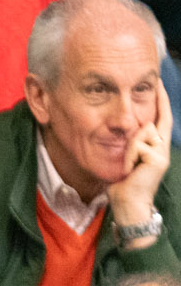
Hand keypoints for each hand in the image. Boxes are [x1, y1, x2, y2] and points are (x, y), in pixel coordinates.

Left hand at [109, 76, 172, 237]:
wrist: (128, 202)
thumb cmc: (122, 179)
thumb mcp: (125, 154)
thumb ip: (130, 139)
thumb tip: (124, 120)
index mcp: (156, 145)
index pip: (161, 117)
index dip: (161, 101)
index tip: (158, 84)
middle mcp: (163, 147)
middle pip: (150, 121)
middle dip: (141, 123)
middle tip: (141, 126)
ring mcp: (162, 153)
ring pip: (141, 132)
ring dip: (129, 148)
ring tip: (129, 165)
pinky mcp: (159, 159)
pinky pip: (138, 145)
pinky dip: (129, 156)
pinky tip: (131, 170)